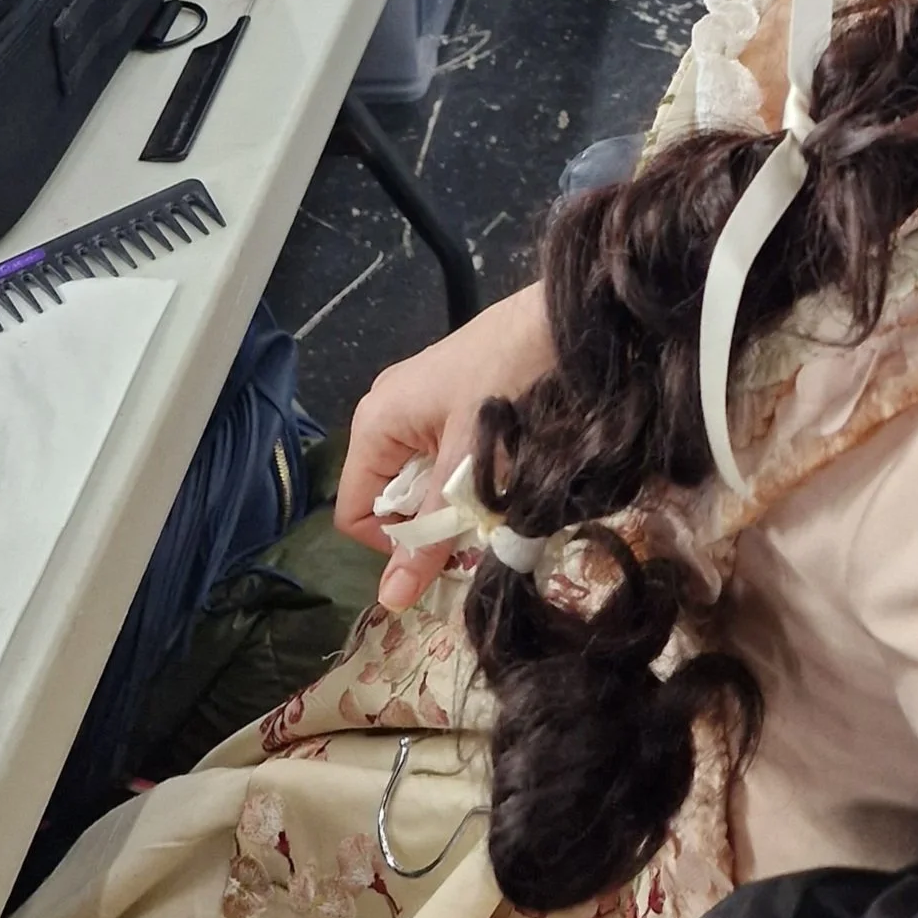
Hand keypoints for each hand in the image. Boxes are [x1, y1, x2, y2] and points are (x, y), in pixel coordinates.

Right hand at [339, 282, 555, 607]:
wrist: (563, 317)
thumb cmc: (508, 380)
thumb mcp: (468, 464)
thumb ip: (431, 532)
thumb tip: (391, 600)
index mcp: (374, 424)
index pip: (354, 513)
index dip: (394, 544)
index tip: (445, 547)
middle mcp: (386, 411)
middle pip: (389, 495)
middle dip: (431, 519)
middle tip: (480, 521)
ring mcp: (419, 401)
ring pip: (422, 478)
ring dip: (455, 497)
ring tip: (498, 492)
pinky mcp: (452, 396)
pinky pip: (445, 454)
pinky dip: (469, 471)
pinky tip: (504, 466)